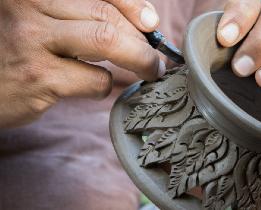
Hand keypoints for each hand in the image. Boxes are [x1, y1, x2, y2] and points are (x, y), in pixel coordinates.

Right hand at [0, 0, 163, 127]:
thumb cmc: (17, 52)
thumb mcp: (43, 22)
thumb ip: (80, 17)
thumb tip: (140, 24)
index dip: (133, 6)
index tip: (151, 24)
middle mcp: (30, 5)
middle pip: (106, 16)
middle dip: (142, 40)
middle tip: (154, 58)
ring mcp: (31, 40)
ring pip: (106, 41)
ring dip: (138, 59)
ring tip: (148, 71)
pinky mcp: (38, 77)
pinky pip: (92, 79)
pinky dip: (104, 86)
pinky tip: (95, 87)